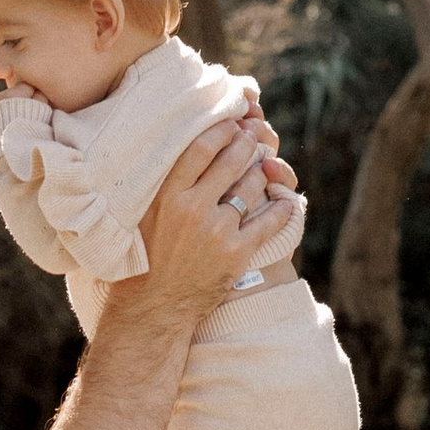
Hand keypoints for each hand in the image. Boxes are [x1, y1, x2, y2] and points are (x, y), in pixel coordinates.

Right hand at [127, 110, 298, 312]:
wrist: (153, 306)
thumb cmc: (146, 254)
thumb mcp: (144, 212)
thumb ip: (164, 181)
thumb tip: (189, 143)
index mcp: (166, 194)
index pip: (202, 146)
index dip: (223, 128)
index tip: (231, 123)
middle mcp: (192, 208)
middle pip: (232, 159)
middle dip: (248, 142)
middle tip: (253, 136)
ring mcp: (216, 230)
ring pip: (252, 185)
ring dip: (263, 171)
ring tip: (264, 166)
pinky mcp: (236, 252)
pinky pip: (269, 220)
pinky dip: (281, 207)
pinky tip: (285, 200)